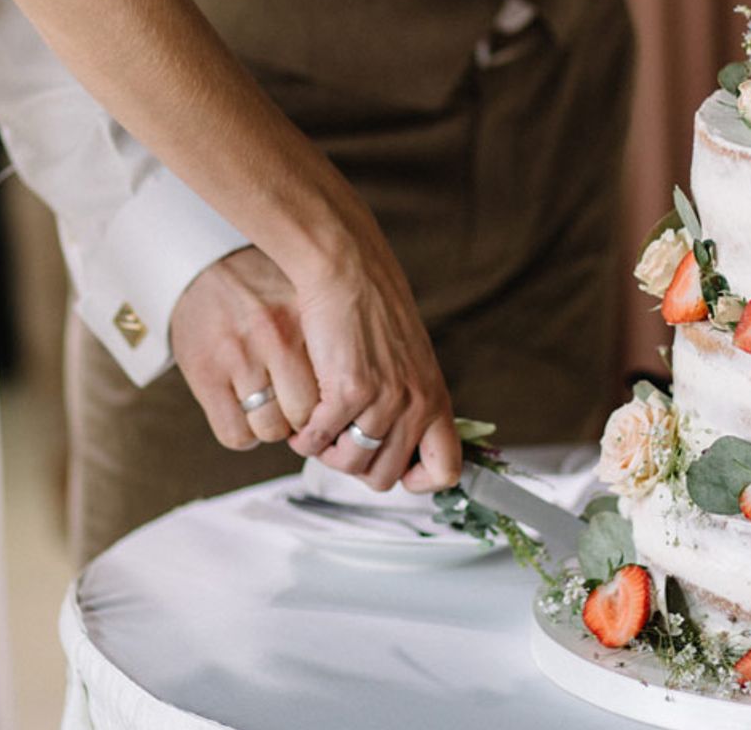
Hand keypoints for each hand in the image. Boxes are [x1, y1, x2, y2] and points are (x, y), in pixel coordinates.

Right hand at [170, 248, 319, 450]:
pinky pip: (236, 435)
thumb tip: (355, 396)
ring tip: (266, 406)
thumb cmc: (260, 290)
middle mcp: (276, 336)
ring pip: (271, 430)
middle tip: (292, 406)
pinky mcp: (206, 374)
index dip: (332, 404)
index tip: (324, 401)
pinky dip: (242, 434)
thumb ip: (327, 338)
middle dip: (302, 421)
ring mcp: (239, 356)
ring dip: (271, 427)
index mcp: (307, 316)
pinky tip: (242, 412)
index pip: (339, 387)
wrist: (200, 266)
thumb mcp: (304, 300)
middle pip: (307, 414)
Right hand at [282, 219, 461, 492]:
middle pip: (384, 478)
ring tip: (317, 428)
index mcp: (434, 398)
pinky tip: (304, 419)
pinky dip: (305, 437)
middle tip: (336, 441)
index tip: (392, 468)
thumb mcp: (406, 359)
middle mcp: (416, 404)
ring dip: (326, 453)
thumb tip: (389, 441)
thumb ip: (406, 398)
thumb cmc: (371, 308)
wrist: (348, 268)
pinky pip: (319, 441)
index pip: (446, 470)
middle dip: (354, 467)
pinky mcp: (350, 390)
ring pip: (349, 465)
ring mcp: (385, 400)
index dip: (417, 481)